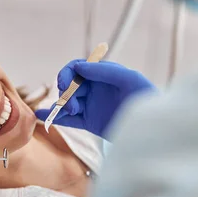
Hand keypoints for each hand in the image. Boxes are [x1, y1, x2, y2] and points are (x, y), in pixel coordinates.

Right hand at [36, 60, 155, 137]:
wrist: (155, 130)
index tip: (64, 84)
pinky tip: (42, 115)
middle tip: (73, 106)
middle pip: (70, 85)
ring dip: (61, 105)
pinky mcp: (91, 123)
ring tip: (66, 112)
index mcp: (104, 74)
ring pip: (67, 101)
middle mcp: (96, 88)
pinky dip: (56, 117)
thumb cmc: (147, 99)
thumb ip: (104, 71)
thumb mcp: (129, 79)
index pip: (78, 68)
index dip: (67, 73)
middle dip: (66, 92)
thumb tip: (79, 66)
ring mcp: (92, 106)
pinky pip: (69, 119)